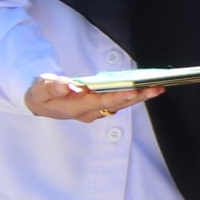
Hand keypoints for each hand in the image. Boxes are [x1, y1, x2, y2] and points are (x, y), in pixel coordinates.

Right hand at [26, 74, 161, 121]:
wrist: (40, 103)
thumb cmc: (41, 93)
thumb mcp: (41, 87)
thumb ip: (53, 87)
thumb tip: (70, 87)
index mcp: (76, 107)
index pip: (101, 102)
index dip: (118, 97)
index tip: (134, 90)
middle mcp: (89, 113)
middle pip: (117, 104)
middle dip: (137, 96)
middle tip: (157, 88)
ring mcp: (96, 111)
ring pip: (121, 105)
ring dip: (140, 97)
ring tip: (158, 87)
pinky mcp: (100, 107)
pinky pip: (119, 102)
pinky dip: (133, 95)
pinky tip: (146, 87)